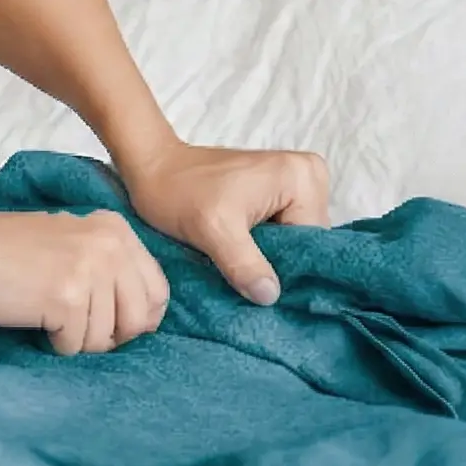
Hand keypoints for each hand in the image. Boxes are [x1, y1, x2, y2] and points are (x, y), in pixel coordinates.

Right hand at [0, 210, 170, 354]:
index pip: (156, 293)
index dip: (131, 320)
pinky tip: (29, 317)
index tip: (100, 321)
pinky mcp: (67, 297)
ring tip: (41, 313)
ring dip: (74, 339)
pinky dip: (52, 343)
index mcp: (114, 228)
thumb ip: (105, 266)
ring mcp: (90, 268)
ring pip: (106, 339)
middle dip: (107, 335)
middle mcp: (110, 243)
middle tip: (69, 325)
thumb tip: (140, 317)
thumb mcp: (64, 242)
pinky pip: (76, 346)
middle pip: (140, 321)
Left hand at [117, 143, 329, 305]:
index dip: (287, 270)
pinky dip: (262, 251)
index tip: (258, 290)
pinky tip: (240, 262)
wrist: (153, 168)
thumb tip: (271, 297)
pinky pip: (281, 235)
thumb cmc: (179, 192)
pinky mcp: (278, 195)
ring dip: (268, 261)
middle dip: (277, 266)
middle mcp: (309, 176)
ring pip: (293, 243)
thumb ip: (244, 263)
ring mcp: (294, 185)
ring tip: (239, 272)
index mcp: (304, 177)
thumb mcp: (212, 230)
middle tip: (245, 284)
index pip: (313, 243)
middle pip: (306, 244)